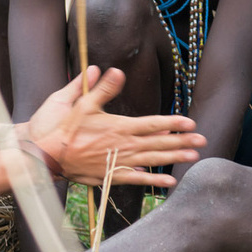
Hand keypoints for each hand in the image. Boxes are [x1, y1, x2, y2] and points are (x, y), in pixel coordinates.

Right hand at [26, 66, 205, 187]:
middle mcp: (123, 145)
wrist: (48, 156)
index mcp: (118, 126)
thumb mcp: (81, 103)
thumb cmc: (63, 128)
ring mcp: (119, 162)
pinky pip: (137, 179)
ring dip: (174, 158)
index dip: (173, 123)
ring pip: (152, 160)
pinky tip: (169, 181)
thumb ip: (101, 88)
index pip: (152, 124)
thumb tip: (115, 70)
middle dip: (182, 141)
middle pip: (159, 143)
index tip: (190, 123)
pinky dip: (154, 179)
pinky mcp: (111, 175)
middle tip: (203, 141)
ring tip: (194, 157)